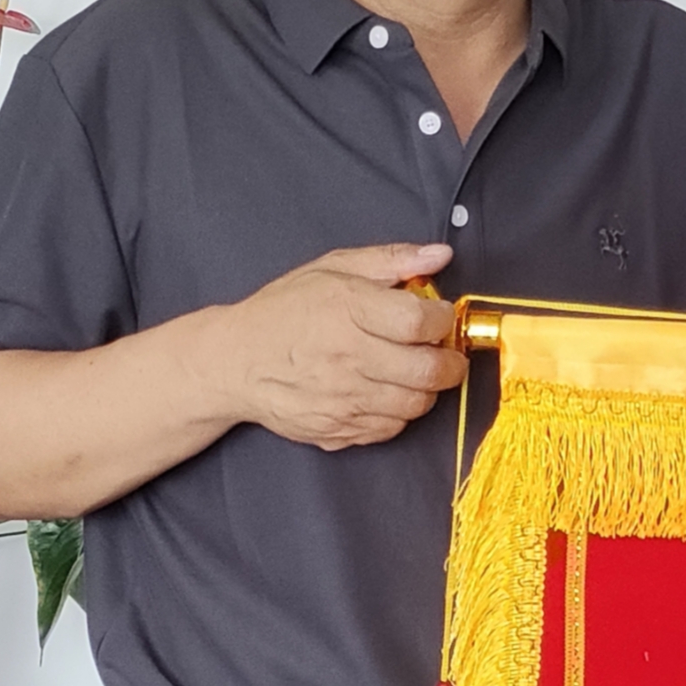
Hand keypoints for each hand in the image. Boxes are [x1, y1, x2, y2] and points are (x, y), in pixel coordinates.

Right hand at [215, 242, 467, 451]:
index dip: (444, 319)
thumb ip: (391, 260)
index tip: (440, 316)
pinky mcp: (339, 430)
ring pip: (417, 404)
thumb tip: (440, 254)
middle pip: (430, 371)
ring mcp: (344, 399)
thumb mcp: (332, 269)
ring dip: (426, 387)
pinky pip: (392, 427)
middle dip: (450, 361)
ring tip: (412, 369)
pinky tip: (386, 390)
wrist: (235, 362)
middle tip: (444, 350)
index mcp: (347, 310)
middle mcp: (348, 358)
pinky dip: (399, 411)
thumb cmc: (283, 312)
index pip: (421, 322)